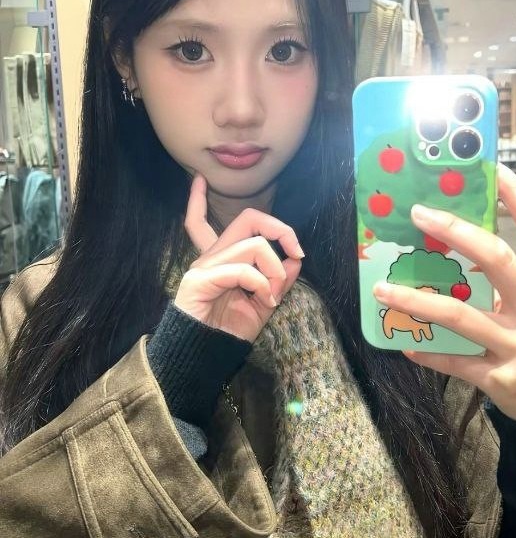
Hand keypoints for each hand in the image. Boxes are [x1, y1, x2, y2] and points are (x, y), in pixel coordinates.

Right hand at [175, 175, 303, 342]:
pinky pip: (243, 270)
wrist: (206, 356)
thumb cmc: (230, 331)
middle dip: (280, 228)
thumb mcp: (265, 302)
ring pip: (253, 245)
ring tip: (275, 294)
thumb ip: (279, 280)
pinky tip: (266, 301)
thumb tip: (295, 259)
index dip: (196, 199)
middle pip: (246, 219)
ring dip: (276, 270)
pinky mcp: (201, 280)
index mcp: (221, 260)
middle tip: (296, 251)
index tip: (200, 181)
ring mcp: (204, 266)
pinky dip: (263, 284)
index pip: (200, 222)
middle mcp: (211, 257)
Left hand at [372, 163, 515, 422]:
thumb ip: (509, 279)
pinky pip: (454, 361)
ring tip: (382, 289)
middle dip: (456, 233)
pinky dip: (427, 351)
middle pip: (498, 259)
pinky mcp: (499, 379)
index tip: (491, 168)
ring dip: (417, 299)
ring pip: (461, 315)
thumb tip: (460, 242)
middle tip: (419, 213)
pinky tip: (404, 342)